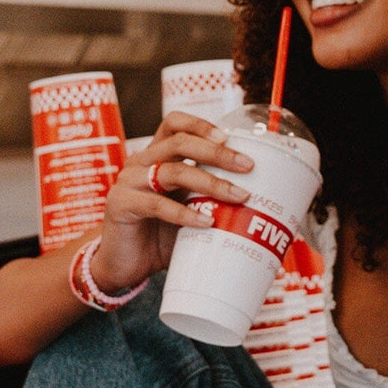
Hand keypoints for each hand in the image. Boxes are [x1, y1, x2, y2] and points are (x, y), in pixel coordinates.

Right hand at [88, 112, 252, 292]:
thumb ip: (213, 197)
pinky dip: (185, 214)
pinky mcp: (121, 205)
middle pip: (179, 142)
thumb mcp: (191, 208)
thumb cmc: (163, 234)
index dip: (201, 125)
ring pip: (173, 171)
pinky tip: (207, 222)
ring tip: (238, 196)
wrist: (125, 264)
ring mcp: (129, 182)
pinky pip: (156, 204)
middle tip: (247, 165)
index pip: (175, 123)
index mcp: (158, 155)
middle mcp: (141, 162)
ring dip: (211, 182)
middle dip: (217, 152)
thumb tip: (267, 198)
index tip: (229, 137)